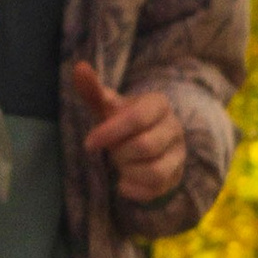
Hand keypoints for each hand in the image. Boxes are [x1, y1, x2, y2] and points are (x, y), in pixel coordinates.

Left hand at [72, 61, 187, 206]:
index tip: (89, 143)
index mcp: (159, 104)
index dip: (110, 132)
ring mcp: (178, 154)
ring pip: (154, 171)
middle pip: (145, 146)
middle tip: (112, 152)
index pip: (137, 118)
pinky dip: (133, 189)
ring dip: (128, 171)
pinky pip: (155, 190)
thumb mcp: (109, 107)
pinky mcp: (175, 177)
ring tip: (121, 164)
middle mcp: (175, 128)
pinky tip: (124, 181)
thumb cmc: (123, 123)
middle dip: (120, 154)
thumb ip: (94, 90)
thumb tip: (79, 68)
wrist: (145, 145)